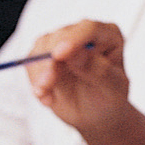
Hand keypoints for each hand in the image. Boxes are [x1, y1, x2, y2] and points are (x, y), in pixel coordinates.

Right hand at [25, 20, 131, 141]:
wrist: (96, 114)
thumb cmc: (110, 98)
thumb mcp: (112, 89)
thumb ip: (98, 70)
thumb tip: (76, 53)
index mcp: (108, 35)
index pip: (89, 29)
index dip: (73, 39)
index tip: (59, 55)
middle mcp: (83, 34)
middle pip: (60, 36)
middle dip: (50, 61)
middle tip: (46, 84)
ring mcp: (62, 43)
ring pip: (42, 47)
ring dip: (39, 73)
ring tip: (46, 96)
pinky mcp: (45, 56)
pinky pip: (32, 62)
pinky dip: (35, 81)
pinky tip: (46, 98)